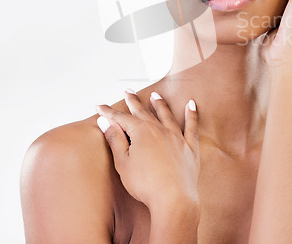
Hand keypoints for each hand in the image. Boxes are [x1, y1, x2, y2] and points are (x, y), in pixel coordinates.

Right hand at [95, 91, 199, 210]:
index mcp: (142, 132)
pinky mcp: (190, 148)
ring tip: (155, 95)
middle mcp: (160, 130)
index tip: (99, 106)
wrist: (173, 199)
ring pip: (167, 115)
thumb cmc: (146, 184)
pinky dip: (191, 115)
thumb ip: (115, 140)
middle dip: (134, 102)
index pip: (121, 118)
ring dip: (159, 104)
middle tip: (128, 91)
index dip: (109, 112)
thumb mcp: (123, 163)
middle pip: (144, 112)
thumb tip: (105, 122)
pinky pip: (191, 127)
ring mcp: (176, 137)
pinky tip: (191, 104)